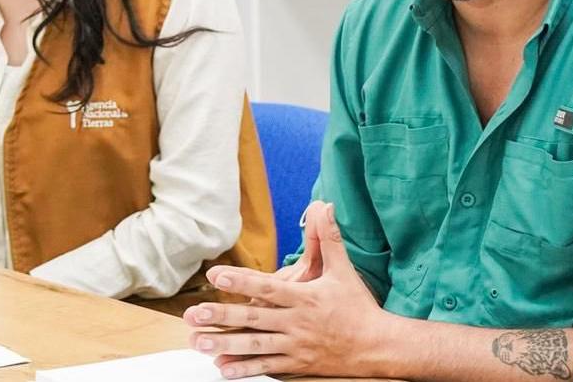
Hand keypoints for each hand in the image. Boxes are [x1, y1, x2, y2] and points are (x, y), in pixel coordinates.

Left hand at [183, 201, 394, 378]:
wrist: (377, 346)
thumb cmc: (358, 306)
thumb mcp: (343, 270)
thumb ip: (328, 239)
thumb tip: (324, 206)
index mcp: (305, 298)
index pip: (268, 288)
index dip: (242, 281)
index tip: (217, 275)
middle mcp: (297, 323)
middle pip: (254, 318)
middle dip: (223, 316)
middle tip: (195, 314)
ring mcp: (296, 346)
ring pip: (256, 346)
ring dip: (226, 344)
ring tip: (199, 341)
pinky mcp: (297, 365)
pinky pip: (267, 368)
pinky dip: (245, 369)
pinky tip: (222, 369)